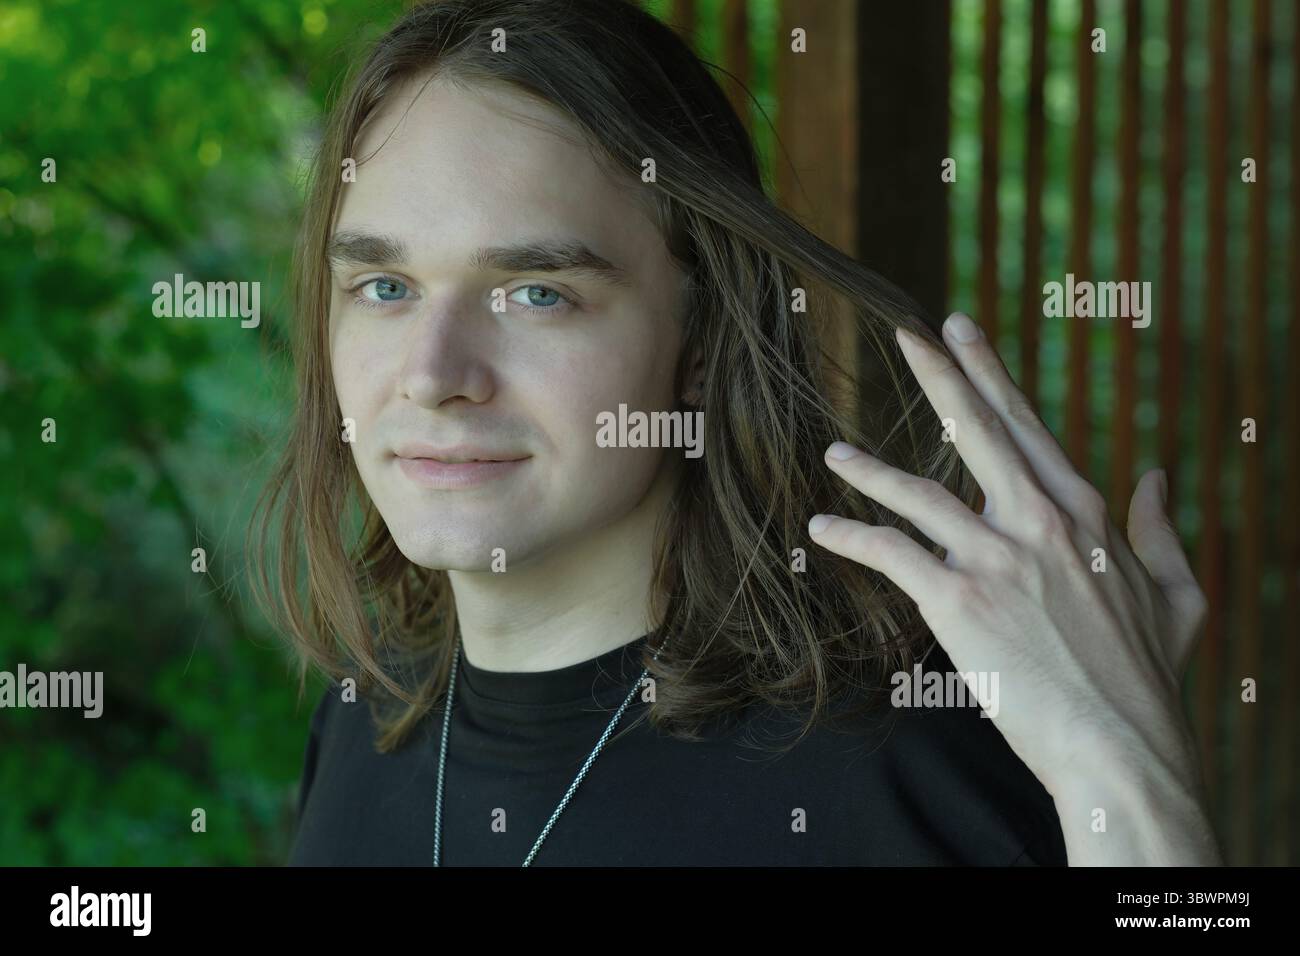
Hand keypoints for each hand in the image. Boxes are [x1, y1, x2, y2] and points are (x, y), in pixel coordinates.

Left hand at [807, 312, 1218, 862]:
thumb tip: (1155, 476)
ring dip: (868, 469)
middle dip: (939, 373)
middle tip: (906, 332)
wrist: (1123, 749)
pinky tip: (822, 530)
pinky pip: (890, 554)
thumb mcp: (1179, 596)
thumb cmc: (1149, 682)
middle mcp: (1039, 521)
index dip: (990, 374)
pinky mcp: (958, 600)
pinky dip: (850, 538)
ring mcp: (996, 557)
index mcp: (1087, 513)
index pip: (1028, 425)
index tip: (962, 331)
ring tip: (834, 453)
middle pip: (979, 429)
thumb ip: (1161, 530)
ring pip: (918, 492)